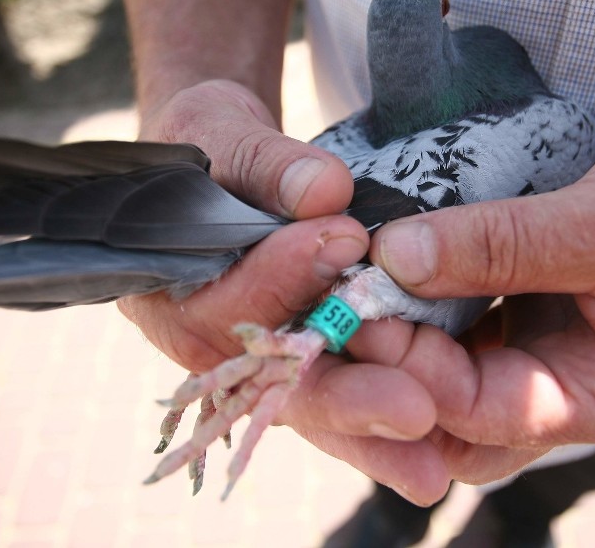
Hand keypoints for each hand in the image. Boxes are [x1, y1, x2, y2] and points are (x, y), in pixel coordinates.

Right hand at [121, 81, 453, 497]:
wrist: (222, 167)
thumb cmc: (212, 147)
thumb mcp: (225, 135)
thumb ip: (266, 164)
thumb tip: (324, 191)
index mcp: (162, 286)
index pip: (218, 298)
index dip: (279, 275)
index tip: (345, 236)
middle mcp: (204, 339)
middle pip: (269, 378)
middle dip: (342, 394)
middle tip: (410, 408)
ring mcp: (251, 358)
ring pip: (308, 402)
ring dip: (370, 431)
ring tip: (432, 460)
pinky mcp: (294, 363)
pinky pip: (334, 398)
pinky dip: (376, 429)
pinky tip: (429, 459)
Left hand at [318, 112, 594, 501]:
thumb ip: (512, 244)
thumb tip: (400, 256)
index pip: (494, 414)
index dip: (420, 374)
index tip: (363, 314)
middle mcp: (575, 383)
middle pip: (460, 408)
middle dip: (397, 366)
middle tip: (339, 309)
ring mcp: (553, 342)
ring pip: (455, 361)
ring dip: (404, 325)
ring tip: (352, 281)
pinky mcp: (537, 302)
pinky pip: (467, 314)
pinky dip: (426, 291)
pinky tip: (393, 260)